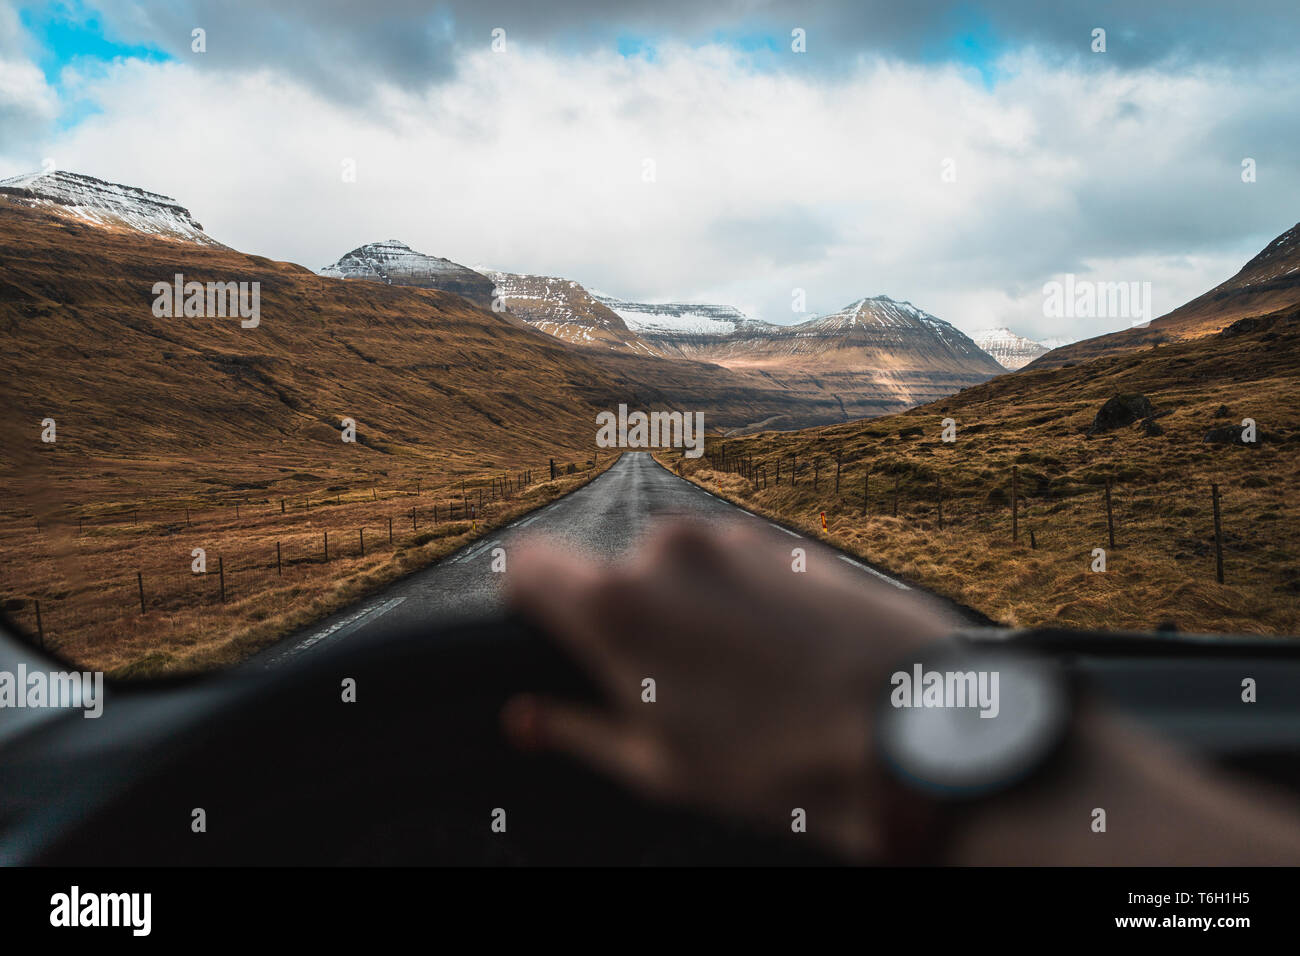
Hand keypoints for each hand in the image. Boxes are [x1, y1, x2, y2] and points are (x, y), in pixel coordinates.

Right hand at [502, 520, 956, 858]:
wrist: (907, 727)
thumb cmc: (777, 759)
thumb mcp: (658, 767)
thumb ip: (576, 730)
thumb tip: (525, 719)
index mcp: (614, 604)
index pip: (528, 563)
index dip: (531, 598)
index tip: (550, 630)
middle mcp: (665, 550)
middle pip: (612, 570)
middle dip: (627, 617)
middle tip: (668, 684)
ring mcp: (730, 537)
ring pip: (677, 567)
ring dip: (686, 608)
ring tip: (737, 677)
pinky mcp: (784, 538)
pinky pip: (733, 563)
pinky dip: (736, 599)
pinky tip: (776, 655)